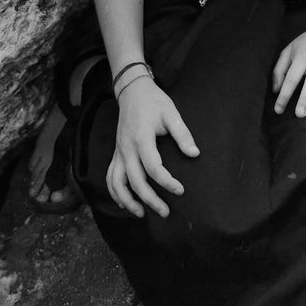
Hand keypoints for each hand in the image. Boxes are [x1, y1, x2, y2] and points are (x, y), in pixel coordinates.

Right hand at [107, 77, 198, 218]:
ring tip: (142, 214)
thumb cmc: (154, 102)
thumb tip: (194, 154)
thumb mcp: (171, 113)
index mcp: (142, 138)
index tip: (180, 190)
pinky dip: (115, 192)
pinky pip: (110, 177)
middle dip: (150, 200)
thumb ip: (182, 134)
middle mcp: (127, 148)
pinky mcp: (116, 153)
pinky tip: (125, 202)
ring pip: (117, 183)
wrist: (132, 91)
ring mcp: (119, 152)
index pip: (153, 167)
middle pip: (135, 181)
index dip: (167, 182)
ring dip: (128, 201)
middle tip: (166, 211)